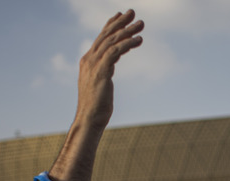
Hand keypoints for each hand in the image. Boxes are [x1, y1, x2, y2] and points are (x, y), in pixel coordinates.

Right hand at [74, 10, 144, 130]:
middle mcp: (89, 60)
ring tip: (141, 24)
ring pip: (112, 41)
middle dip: (120, 22)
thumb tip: (108, 69)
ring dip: (128, 31)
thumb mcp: (100, 84)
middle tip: (133, 12)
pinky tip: (139, 40)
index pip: (100, 38)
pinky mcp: (101, 72)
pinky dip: (127, 44)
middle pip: (106, 35)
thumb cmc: (97, 107)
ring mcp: (93, 65)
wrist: (89, 119)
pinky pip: (115, 52)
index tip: (120, 15)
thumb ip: (103, 72)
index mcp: (88, 61)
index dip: (111, 25)